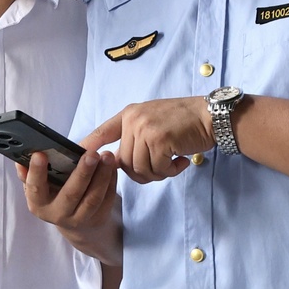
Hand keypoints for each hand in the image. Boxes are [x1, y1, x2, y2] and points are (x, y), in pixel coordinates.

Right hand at [20, 147, 119, 259]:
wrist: (77, 225)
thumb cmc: (54, 196)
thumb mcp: (39, 188)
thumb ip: (30, 174)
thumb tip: (19, 160)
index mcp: (38, 204)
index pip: (35, 188)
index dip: (37, 172)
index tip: (40, 154)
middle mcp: (58, 214)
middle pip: (71, 193)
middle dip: (82, 172)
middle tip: (91, 153)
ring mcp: (80, 219)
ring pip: (93, 197)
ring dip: (102, 175)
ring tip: (106, 155)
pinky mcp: (98, 218)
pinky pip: (107, 198)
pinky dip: (111, 180)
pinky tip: (112, 165)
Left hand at [82, 97, 215, 183]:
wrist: (210, 116)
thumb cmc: (184, 122)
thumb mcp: (152, 120)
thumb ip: (134, 136)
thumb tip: (115, 161)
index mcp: (128, 114)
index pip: (101, 132)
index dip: (87, 147)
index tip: (77, 157)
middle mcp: (133, 120)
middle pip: (123, 162)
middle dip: (141, 173)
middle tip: (162, 168)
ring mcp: (145, 129)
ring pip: (138, 168)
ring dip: (157, 174)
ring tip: (172, 165)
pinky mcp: (159, 140)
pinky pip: (156, 169)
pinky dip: (170, 172)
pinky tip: (181, 162)